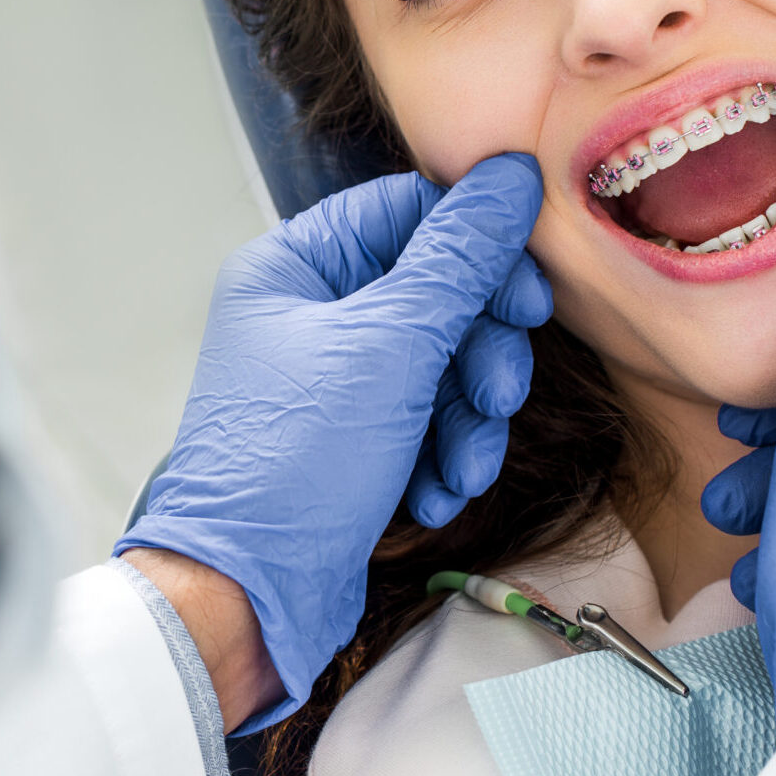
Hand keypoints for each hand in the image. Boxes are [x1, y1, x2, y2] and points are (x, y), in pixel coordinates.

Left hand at [116, 156, 551, 728]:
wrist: (246, 599)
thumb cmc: (295, 465)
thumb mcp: (393, 347)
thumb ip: (461, 259)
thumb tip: (512, 176)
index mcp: (295, 266)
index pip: (410, 214)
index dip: (481, 251)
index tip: (529, 299)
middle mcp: (310, 314)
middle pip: (440, 294)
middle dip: (481, 353)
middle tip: (500, 395)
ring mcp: (334, 382)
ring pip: (444, 364)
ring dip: (471, 418)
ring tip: (466, 467)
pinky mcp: (356, 440)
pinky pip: (428, 420)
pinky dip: (445, 455)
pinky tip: (436, 494)